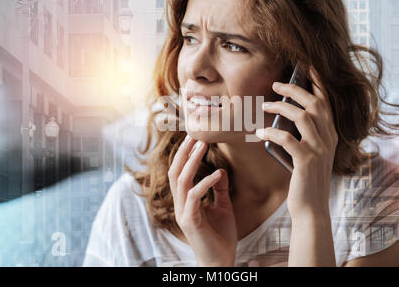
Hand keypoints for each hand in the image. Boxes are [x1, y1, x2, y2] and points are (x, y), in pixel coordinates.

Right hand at [168, 136, 237, 266]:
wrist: (221, 261)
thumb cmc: (221, 236)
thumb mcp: (223, 207)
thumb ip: (218, 190)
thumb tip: (219, 171)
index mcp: (186, 201)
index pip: (180, 173)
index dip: (185, 156)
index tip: (195, 139)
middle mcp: (181, 205)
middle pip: (175, 172)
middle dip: (184, 153)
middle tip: (194, 136)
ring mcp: (183, 213)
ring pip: (181, 180)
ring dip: (192, 161)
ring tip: (202, 146)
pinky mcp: (190, 222)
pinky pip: (193, 197)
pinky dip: (205, 183)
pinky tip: (218, 174)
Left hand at [257, 69, 338, 219]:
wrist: (311, 207)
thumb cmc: (305, 178)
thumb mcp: (309, 152)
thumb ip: (303, 134)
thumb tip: (283, 112)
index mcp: (331, 135)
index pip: (327, 102)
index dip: (317, 83)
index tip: (307, 67)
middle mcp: (329, 139)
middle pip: (315, 104)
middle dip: (295, 89)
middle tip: (276, 84)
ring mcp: (319, 150)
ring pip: (303, 116)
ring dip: (281, 107)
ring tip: (264, 105)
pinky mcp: (306, 161)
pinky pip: (287, 138)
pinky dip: (272, 131)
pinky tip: (260, 131)